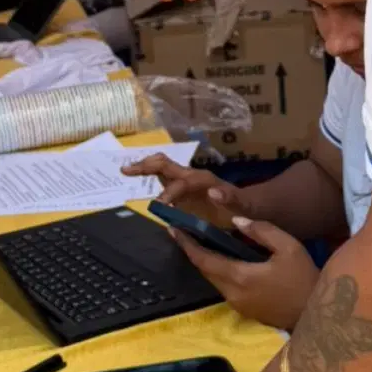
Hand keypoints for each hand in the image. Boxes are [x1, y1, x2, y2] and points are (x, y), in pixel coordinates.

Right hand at [123, 152, 257, 219]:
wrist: (246, 206)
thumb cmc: (244, 207)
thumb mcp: (242, 204)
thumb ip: (230, 198)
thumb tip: (213, 190)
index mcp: (203, 180)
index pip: (181, 182)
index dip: (169, 192)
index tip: (159, 206)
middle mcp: (190, 176)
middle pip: (165, 164)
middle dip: (146, 166)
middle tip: (126, 170)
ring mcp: (184, 182)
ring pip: (161, 167)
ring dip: (143, 167)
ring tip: (125, 170)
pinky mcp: (181, 190)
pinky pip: (161, 179)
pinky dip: (147, 177)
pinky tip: (135, 181)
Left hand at [176, 219, 318, 332]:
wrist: (319, 314)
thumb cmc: (304, 278)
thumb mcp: (289, 247)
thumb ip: (261, 230)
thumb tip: (235, 220)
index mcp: (239, 276)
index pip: (203, 259)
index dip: (186, 244)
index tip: (172, 228)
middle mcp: (232, 293)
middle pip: (204, 270)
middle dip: (192, 251)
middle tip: (184, 231)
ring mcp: (237, 305)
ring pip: (214, 279)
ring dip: (206, 262)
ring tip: (200, 241)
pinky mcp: (245, 310)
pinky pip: (224, 287)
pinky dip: (218, 271)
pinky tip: (223, 259)